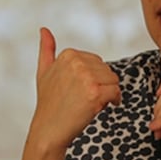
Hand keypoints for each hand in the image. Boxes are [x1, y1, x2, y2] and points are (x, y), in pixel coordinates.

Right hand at [28, 27, 120, 150]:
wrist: (48, 129)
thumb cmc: (48, 103)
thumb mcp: (44, 72)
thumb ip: (46, 49)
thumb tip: (44, 29)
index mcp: (68, 54)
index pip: (97, 62)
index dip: (93, 78)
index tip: (82, 89)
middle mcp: (77, 63)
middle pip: (107, 71)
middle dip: (102, 85)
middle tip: (86, 99)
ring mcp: (86, 77)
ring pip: (114, 81)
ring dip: (108, 93)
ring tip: (92, 103)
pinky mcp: (95, 93)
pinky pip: (116, 92)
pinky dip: (114, 101)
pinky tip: (102, 108)